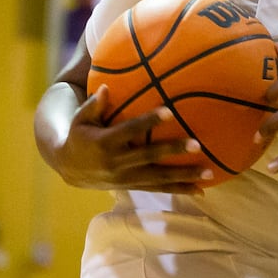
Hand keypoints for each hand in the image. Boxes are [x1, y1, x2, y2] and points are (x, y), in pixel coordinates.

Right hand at [52, 84, 209, 193]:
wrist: (69, 168)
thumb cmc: (79, 135)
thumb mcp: (80, 119)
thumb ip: (94, 105)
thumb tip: (106, 87)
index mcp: (105, 142)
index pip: (131, 130)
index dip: (149, 121)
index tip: (170, 112)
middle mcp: (117, 162)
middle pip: (150, 156)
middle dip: (173, 150)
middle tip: (197, 144)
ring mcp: (126, 178)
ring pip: (158, 178)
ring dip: (184, 176)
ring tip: (209, 173)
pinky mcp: (132, 186)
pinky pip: (158, 189)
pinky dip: (179, 189)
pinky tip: (200, 190)